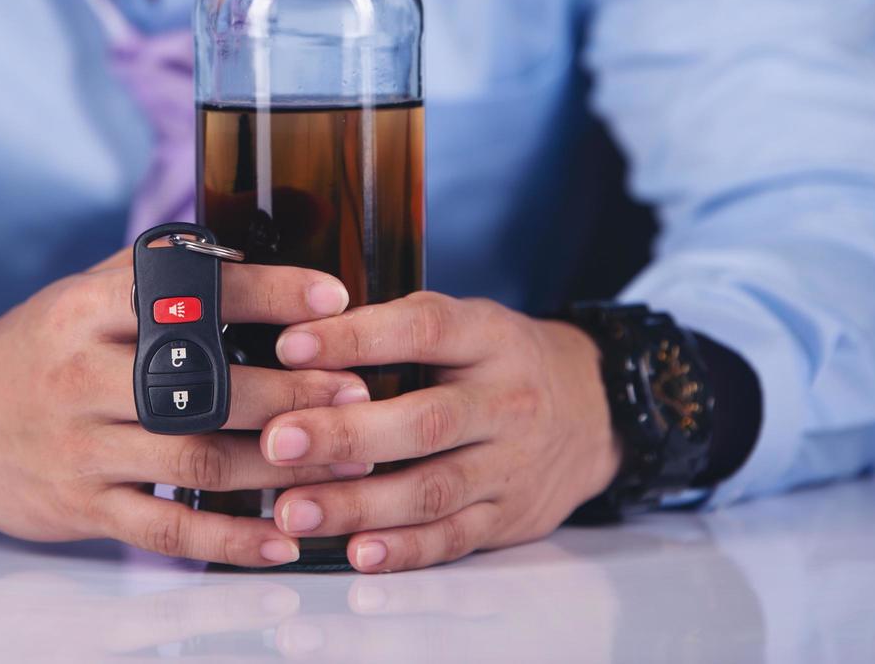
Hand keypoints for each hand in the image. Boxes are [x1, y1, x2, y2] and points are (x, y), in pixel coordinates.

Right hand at [0, 252, 369, 567]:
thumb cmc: (35, 350)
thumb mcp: (78, 297)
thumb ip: (152, 279)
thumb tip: (246, 257)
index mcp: (87, 309)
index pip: (189, 290)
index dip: (267, 292)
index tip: (334, 296)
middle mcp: (81, 374)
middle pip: (201, 382)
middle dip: (290, 388)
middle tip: (359, 390)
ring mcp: (80, 446)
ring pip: (194, 457)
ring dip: (278, 463)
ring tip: (345, 461)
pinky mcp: (79, 507)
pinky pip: (165, 531)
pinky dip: (229, 541)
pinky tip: (282, 542)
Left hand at [258, 293, 621, 571]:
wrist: (595, 409)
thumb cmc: (498, 360)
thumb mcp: (464, 323)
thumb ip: (393, 329)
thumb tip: (297, 338)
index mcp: (488, 337)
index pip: (422, 329)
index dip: (356, 337)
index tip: (290, 345)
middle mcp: (506, 401)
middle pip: (425, 421)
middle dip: (346, 434)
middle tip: (279, 440)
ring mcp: (511, 465)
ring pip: (434, 489)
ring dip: (359, 504)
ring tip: (293, 510)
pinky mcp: (510, 517)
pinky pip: (454, 538)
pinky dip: (404, 549)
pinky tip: (357, 551)